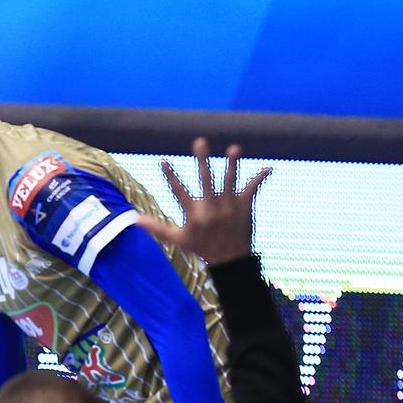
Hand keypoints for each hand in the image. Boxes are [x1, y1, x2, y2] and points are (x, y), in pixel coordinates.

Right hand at [135, 138, 269, 265]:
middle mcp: (212, 208)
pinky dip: (260, 178)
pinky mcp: (245, 207)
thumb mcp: (177, 239)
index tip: (163, 162)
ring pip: (230, 181)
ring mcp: (230, 207)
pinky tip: (268, 168)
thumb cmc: (201, 248)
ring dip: (233, 164)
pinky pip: (252, 189)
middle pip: (206, 180)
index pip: (179, 192)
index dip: (171, 176)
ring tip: (234, 148)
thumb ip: (156, 227)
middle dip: (203, 161)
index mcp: (194, 214)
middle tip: (200, 142)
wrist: (230, 260)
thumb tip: (133, 219)